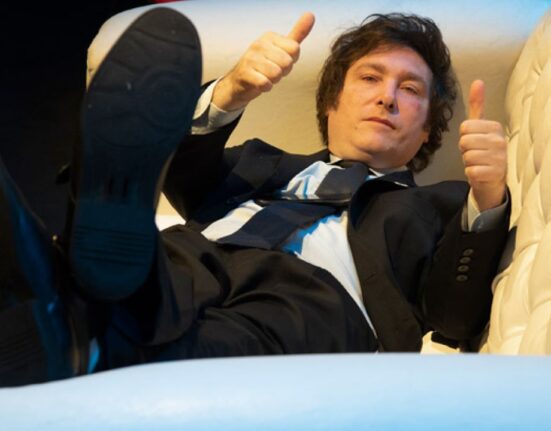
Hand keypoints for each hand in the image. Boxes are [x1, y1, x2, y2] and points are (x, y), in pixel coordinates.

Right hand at [212, 12, 314, 111]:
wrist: (240, 83)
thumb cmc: (264, 66)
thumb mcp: (282, 49)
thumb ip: (298, 34)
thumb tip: (311, 15)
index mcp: (270, 37)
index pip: (295, 49)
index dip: (291, 61)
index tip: (279, 62)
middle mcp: (259, 44)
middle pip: (287, 63)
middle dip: (282, 72)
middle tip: (272, 71)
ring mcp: (250, 58)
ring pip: (276, 74)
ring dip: (273, 80)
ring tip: (265, 76)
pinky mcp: (245, 73)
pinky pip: (265, 83)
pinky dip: (266, 87)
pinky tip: (260, 84)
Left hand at [459, 80, 506, 210]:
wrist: (493, 179)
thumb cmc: (484, 151)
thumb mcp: (480, 127)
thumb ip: (477, 106)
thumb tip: (477, 81)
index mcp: (495, 127)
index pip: (464, 128)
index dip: (464, 137)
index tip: (474, 142)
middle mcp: (500, 141)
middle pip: (464, 141)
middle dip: (465, 150)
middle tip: (475, 154)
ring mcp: (499, 157)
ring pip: (467, 156)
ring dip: (468, 162)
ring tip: (479, 163)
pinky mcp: (495, 173)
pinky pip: (470, 171)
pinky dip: (470, 174)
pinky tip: (480, 173)